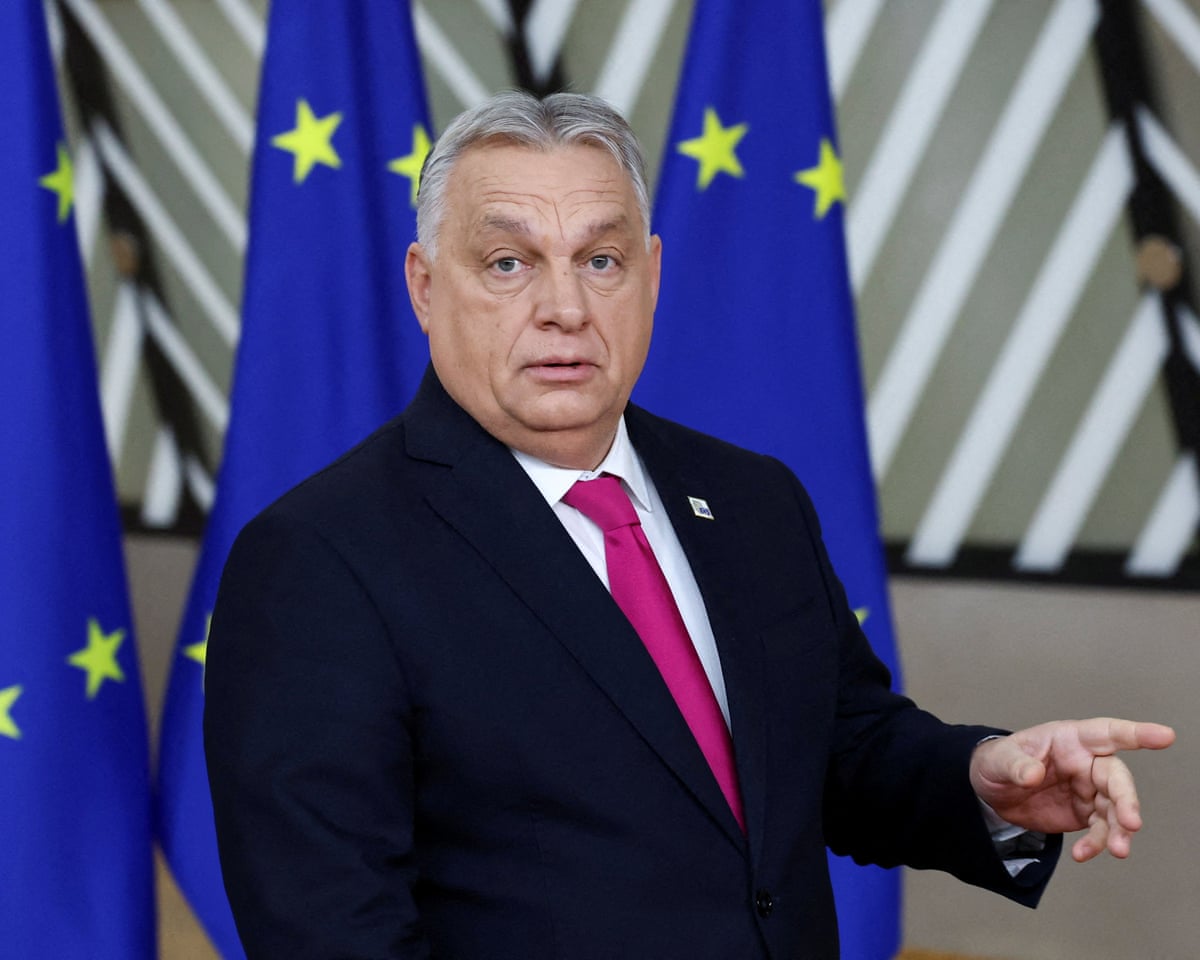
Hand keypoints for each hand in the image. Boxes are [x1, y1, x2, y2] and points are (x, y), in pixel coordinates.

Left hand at [969, 718, 1174, 862]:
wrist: (990, 791)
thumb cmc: (998, 761)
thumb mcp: (999, 759)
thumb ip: (1016, 764)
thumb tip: (1031, 773)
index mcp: (1070, 740)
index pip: (1106, 733)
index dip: (1136, 733)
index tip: (1164, 736)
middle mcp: (1086, 763)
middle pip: (1116, 779)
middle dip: (1127, 800)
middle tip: (1131, 823)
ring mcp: (1088, 789)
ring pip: (1116, 808)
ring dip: (1120, 830)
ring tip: (1118, 850)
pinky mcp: (1084, 813)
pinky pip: (1101, 829)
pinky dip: (1097, 843)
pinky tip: (1084, 854)